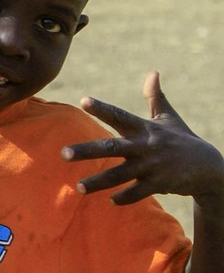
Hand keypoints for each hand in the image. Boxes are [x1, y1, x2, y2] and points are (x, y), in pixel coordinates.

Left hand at [62, 72, 223, 206]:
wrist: (210, 168)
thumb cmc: (183, 139)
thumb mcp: (169, 117)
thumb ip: (155, 97)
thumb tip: (153, 72)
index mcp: (144, 128)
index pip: (119, 115)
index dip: (102, 108)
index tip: (84, 101)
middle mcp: (145, 146)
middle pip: (111, 147)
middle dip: (86, 151)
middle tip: (63, 153)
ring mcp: (152, 166)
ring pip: (120, 175)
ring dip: (98, 182)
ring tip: (78, 187)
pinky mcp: (159, 184)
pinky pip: (138, 192)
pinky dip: (125, 197)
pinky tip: (111, 200)